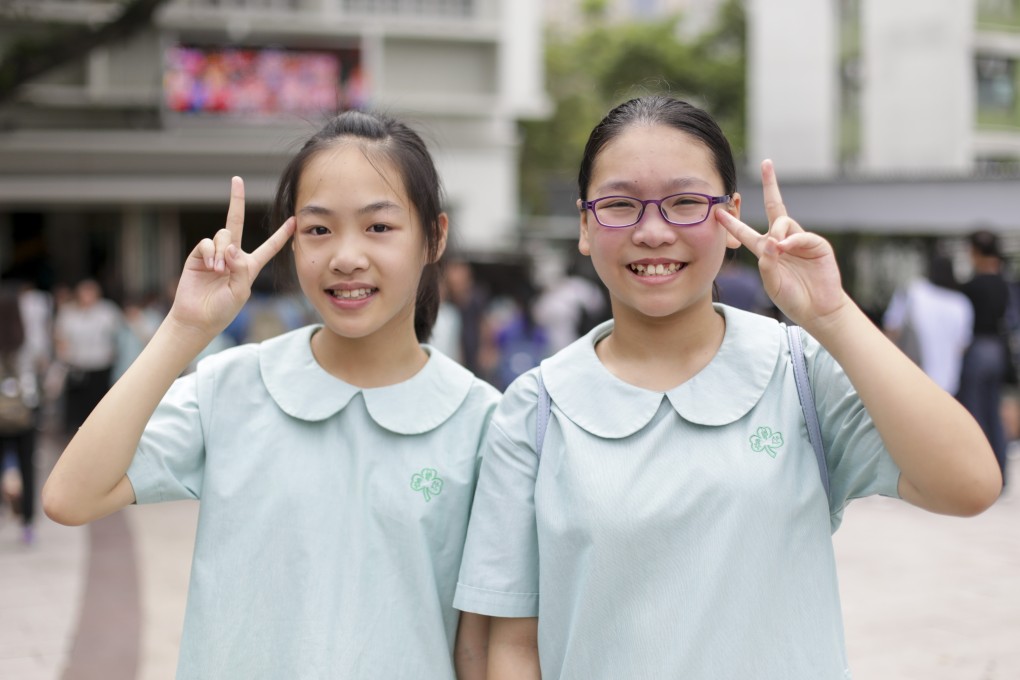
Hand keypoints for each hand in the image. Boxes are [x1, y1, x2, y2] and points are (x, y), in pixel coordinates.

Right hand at [169, 177, 294, 336]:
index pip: (269, 247)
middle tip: (237, 180)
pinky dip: (211, 252)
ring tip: (218, 271)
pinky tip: (211, 266)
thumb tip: (231, 247)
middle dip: (236, 200)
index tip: (293, 220)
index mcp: (249, 266)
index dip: (282, 235)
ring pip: (223, 235)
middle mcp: (232, 255)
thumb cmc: (222, 310)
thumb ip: (241, 269)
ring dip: (223, 251)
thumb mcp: (240, 292)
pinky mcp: (199, 255)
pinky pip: (207, 242)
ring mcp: (215, 253)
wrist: (197, 318)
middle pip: (236, 222)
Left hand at [716, 160, 849, 327]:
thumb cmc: (792, 298)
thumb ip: (767, 264)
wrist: (817, 310)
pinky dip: (792, 240)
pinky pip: (801, 235)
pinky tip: (785, 247)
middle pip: (774, 207)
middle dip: (771, 184)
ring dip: (776, 230)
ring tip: (777, 247)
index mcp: (766, 250)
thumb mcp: (772, 283)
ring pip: (784, 222)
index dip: (732, 222)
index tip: (717, 210)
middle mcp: (782, 240)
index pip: (745, 232)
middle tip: (766, 163)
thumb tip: (771, 241)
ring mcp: (800, 241)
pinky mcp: (817, 245)